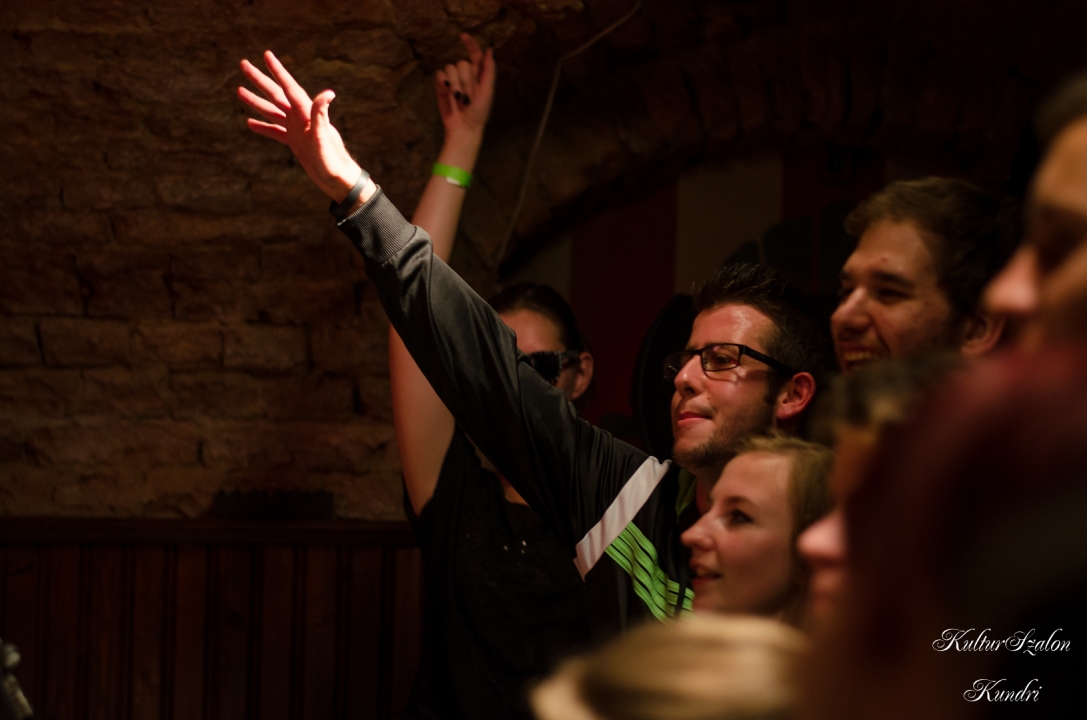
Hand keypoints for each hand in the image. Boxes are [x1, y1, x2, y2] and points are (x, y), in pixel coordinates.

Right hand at [237, 51, 373, 202]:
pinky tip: (249, 122)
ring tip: (239, 90)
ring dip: (256, 101)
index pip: (288, 87)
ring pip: (272, 111)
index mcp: (306, 112)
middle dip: (259, 79)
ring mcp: (297, 130)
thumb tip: (328, 93)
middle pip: (276, 94)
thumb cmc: (332, 159)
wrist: (338, 179)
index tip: (266, 55)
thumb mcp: (323, 136)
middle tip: (243, 64)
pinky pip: (275, 132)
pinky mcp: (296, 143)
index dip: (277, 70)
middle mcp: (301, 118)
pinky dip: (263, 126)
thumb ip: (321, 113)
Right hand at [435, 34, 495, 149]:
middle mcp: (465, 75)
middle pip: (462, 63)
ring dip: (456, 84)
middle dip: (466, 80)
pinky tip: (448, 92)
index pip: (474, 54)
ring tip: (460, 99)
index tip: (463, 35)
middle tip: (469, 97)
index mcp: (479, 74)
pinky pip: (440, 74)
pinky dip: (444, 82)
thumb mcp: (488, 91)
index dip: (470, 43)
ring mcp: (452, 79)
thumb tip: (489, 50)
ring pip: (450, 68)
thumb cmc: (479, 112)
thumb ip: (489, 70)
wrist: (465, 127)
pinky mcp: (441, 86)